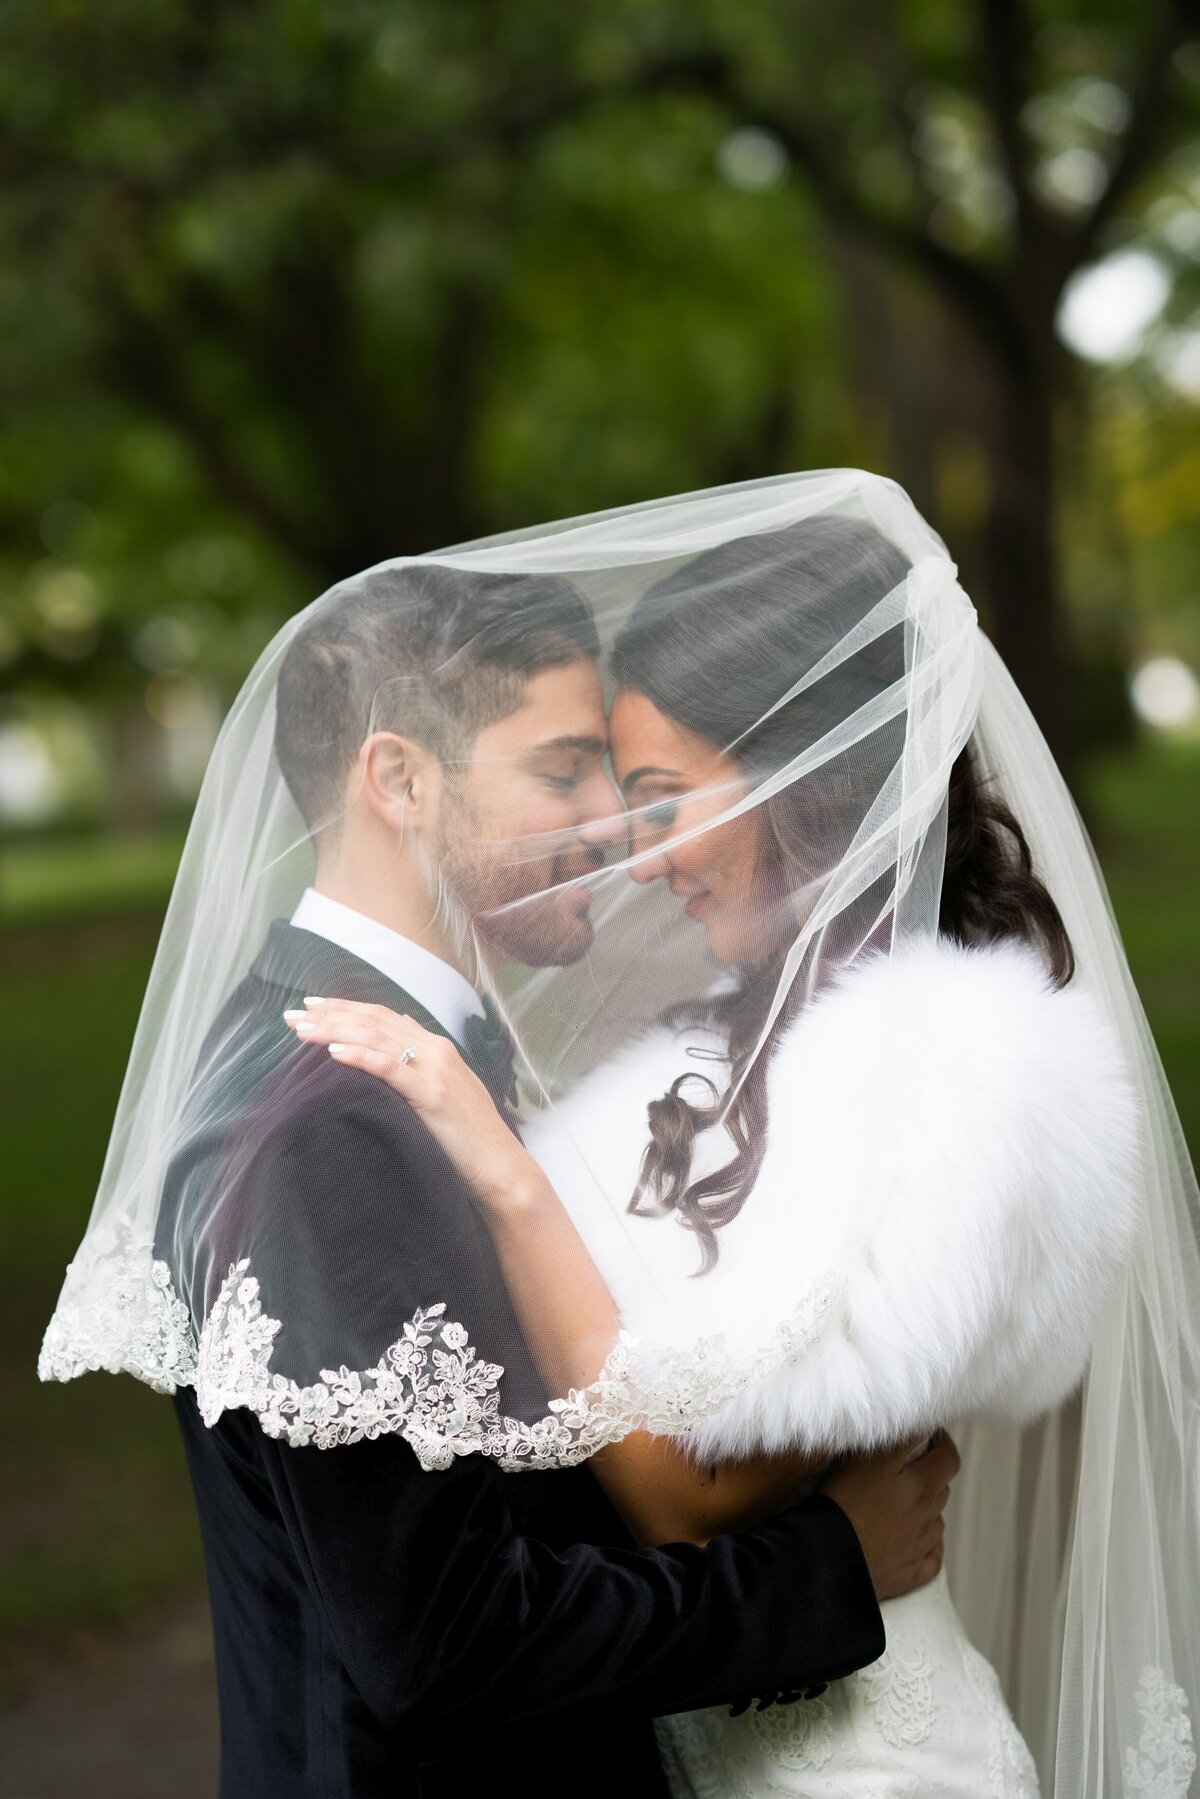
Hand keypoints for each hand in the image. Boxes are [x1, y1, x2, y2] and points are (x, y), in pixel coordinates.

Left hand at [282, 999, 540, 1211]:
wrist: (501, 1167)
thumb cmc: (468, 1139)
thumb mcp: (442, 1095)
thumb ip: (418, 1071)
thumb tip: (386, 1057)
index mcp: (436, 1048)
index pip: (382, 1017)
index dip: (345, 1009)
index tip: (311, 1007)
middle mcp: (435, 1050)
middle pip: (373, 1022)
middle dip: (330, 1015)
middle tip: (292, 1014)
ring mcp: (435, 1069)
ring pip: (376, 1038)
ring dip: (334, 1030)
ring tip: (302, 1029)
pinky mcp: (433, 1094)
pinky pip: (390, 1068)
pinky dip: (360, 1056)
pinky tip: (333, 1052)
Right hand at [820, 1428, 959, 1602]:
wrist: (830, 1557)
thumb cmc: (848, 1501)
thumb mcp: (872, 1458)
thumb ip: (903, 1438)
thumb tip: (924, 1423)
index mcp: (924, 1488)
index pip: (949, 1459)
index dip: (942, 1442)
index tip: (929, 1434)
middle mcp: (928, 1519)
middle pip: (941, 1489)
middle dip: (929, 1472)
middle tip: (906, 1464)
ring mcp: (919, 1549)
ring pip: (935, 1522)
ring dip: (926, 1508)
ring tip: (901, 1500)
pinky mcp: (908, 1575)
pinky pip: (930, 1559)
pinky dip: (928, 1546)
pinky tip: (917, 1539)